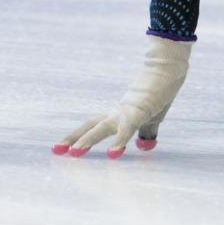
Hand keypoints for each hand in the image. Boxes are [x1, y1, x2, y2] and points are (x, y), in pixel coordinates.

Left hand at [54, 37, 192, 158]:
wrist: (168, 69)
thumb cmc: (161, 93)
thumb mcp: (152, 118)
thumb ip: (146, 132)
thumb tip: (143, 146)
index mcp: (118, 114)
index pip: (92, 125)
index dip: (77, 136)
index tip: (63, 148)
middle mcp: (117, 113)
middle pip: (89, 125)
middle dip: (72, 138)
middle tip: (55, 151)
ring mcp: (127, 112)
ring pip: (102, 127)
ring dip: (87, 140)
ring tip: (74, 153)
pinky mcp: (140, 111)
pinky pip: (127, 129)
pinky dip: (119, 142)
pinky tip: (113, 154)